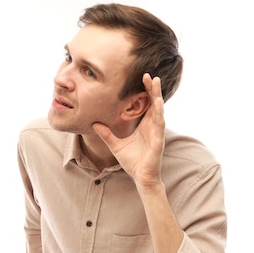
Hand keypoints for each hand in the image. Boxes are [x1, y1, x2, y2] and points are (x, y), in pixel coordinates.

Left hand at [92, 73, 165, 188]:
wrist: (141, 178)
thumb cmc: (132, 162)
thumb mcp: (115, 145)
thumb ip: (106, 134)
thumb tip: (94, 124)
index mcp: (144, 126)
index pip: (146, 104)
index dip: (145, 91)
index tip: (141, 78)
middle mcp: (152, 127)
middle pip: (153, 103)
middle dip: (152, 88)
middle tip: (148, 74)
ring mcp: (157, 132)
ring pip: (158, 110)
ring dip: (157, 95)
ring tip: (155, 82)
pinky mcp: (159, 140)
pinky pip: (159, 124)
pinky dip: (159, 112)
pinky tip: (157, 102)